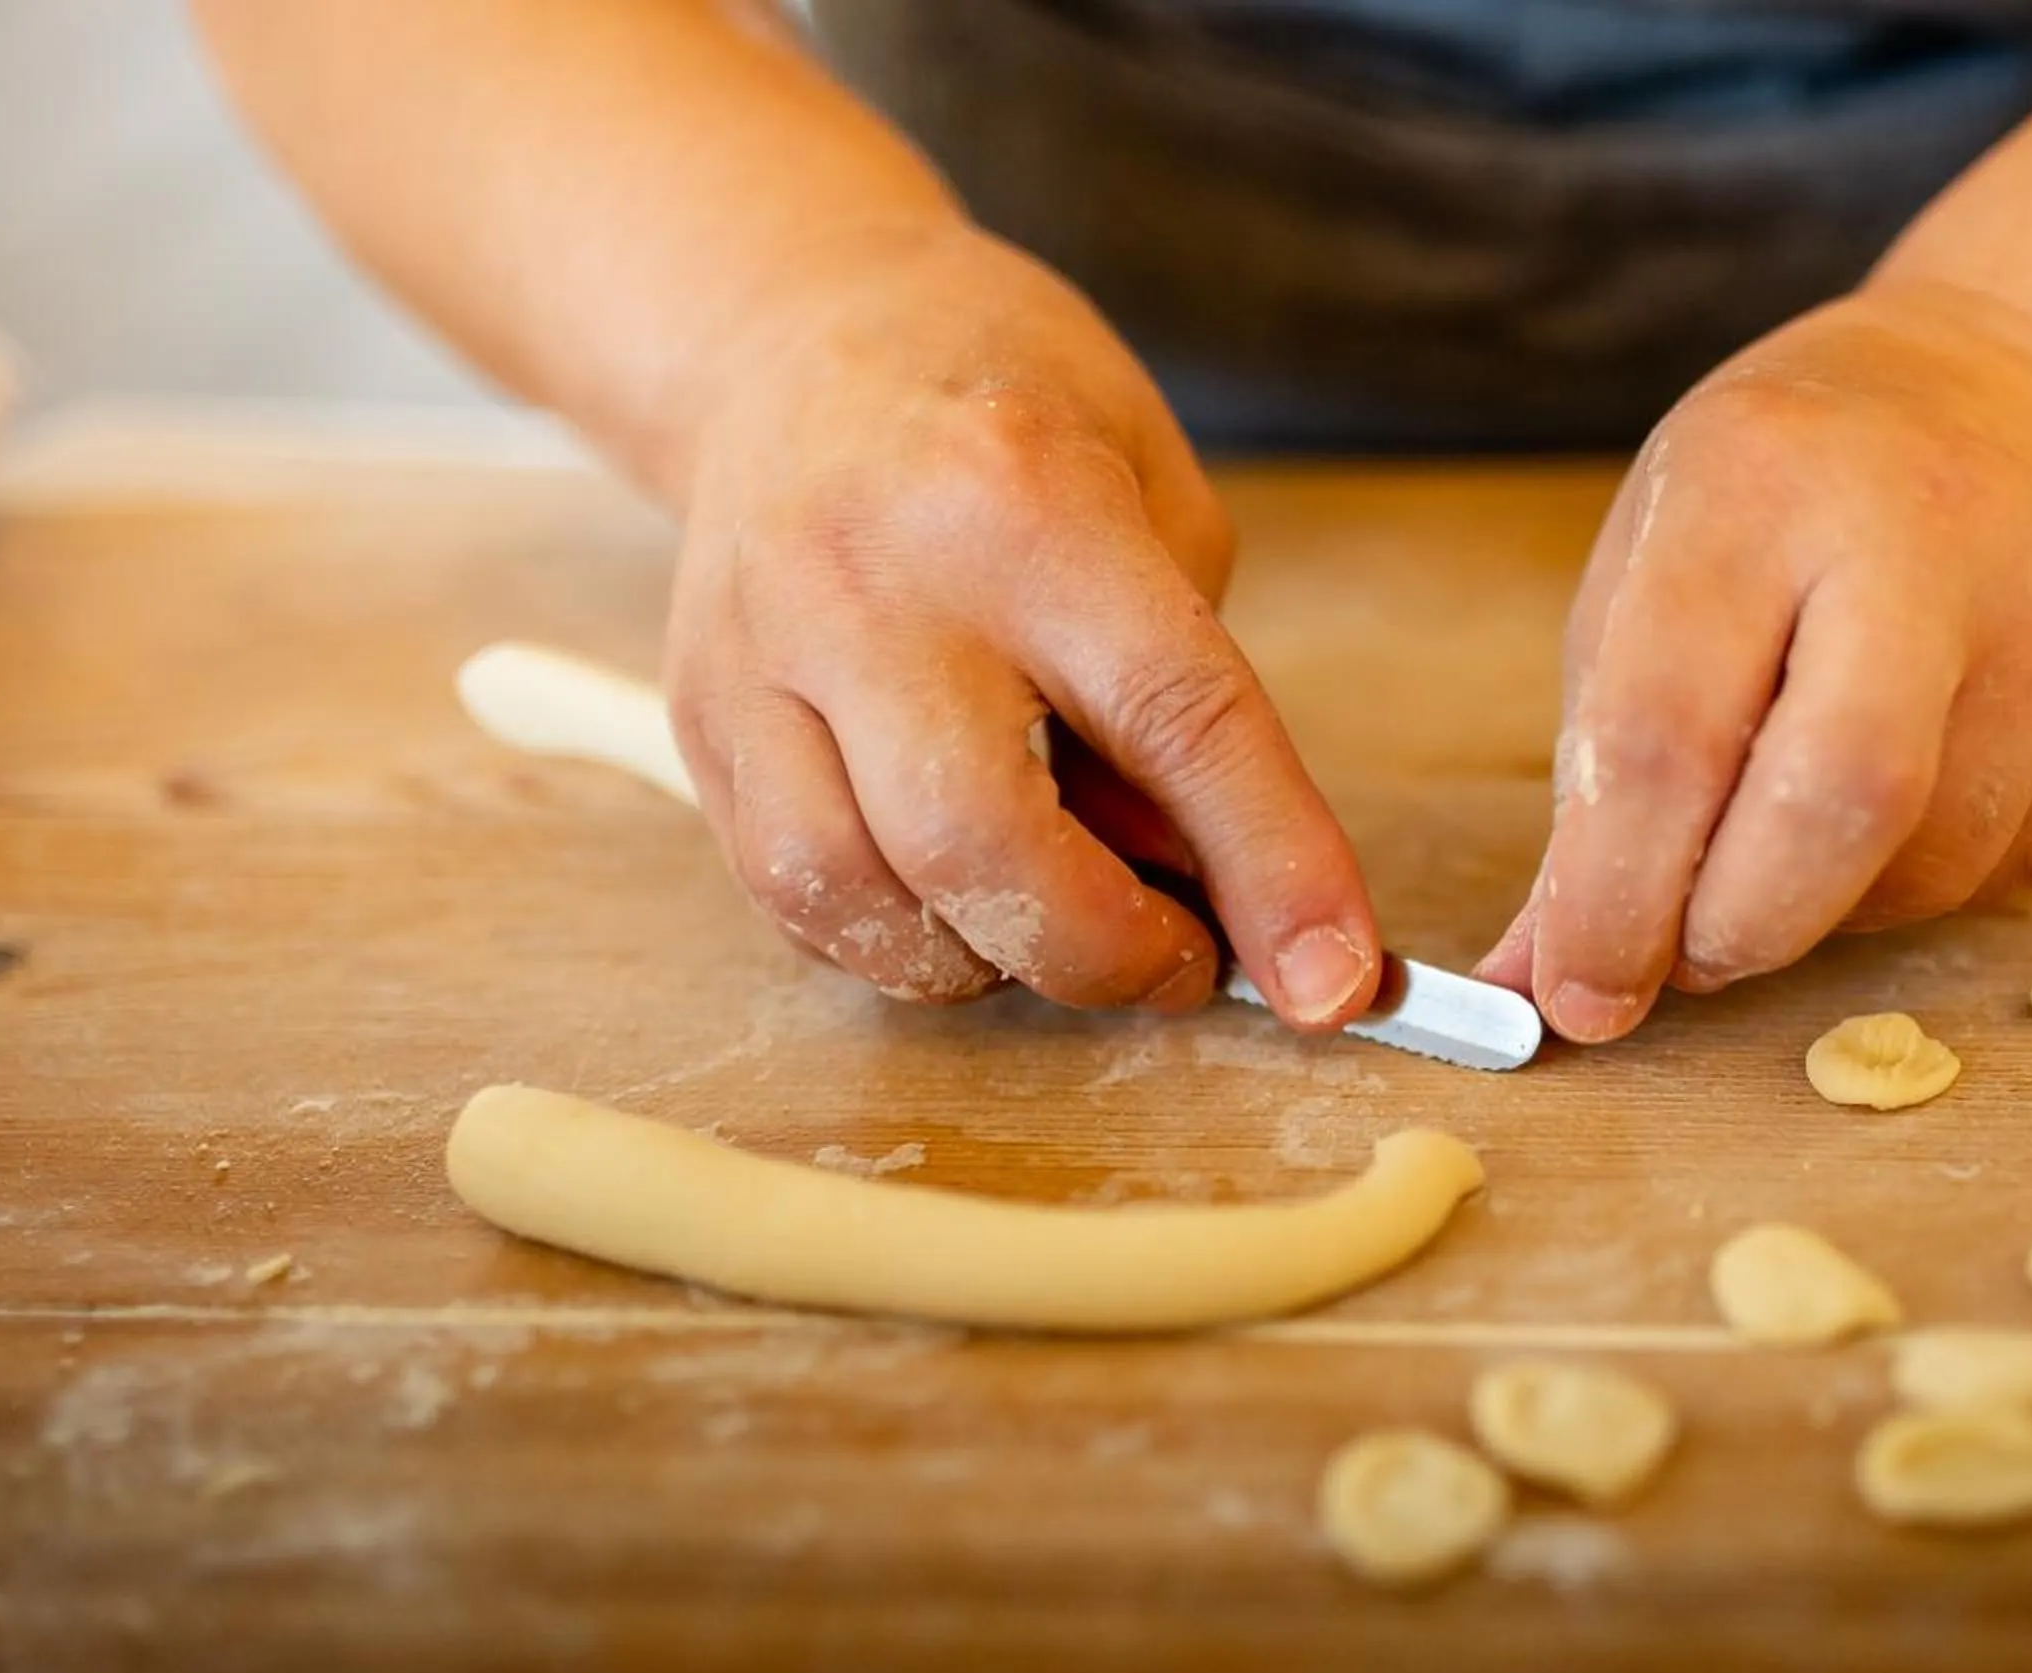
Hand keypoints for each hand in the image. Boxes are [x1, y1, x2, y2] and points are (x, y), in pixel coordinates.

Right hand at [662, 223, 1381, 1024]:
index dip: (1270, 867)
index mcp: (1026, 500)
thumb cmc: (1010, 417)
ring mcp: (762, 652)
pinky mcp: (700, 718)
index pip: (1176, 718)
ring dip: (987, 960)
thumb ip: (1189, 702)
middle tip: (1177, 958)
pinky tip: (956, 896)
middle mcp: (877, 579)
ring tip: (1054, 918)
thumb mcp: (1157, 501)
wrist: (792, 333)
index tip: (1331, 981)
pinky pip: (792, 894)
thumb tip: (1216, 895)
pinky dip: (895, 938)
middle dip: (1102, 952)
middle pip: (979, 841)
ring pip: (857, 891)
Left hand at [1476, 280, 2031, 1042]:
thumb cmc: (1783, 501)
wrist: (2009, 395)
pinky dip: (1915, 884)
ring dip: (1826, 913)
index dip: (1615, 895)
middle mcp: (1927, 536)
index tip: (1581, 991)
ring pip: (1932, 863)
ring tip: (1783, 848)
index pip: (1669, 731)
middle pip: (1843, 799)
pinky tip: (1890, 810)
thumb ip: (1595, 781)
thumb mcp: (1650, 577)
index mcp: (1758, 486)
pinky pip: (2009, 866)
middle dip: (1740, 927)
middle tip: (1685, 957)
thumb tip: (1547, 982)